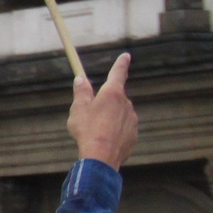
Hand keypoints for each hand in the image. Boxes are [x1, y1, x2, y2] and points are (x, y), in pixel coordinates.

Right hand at [67, 51, 136, 169]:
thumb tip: (80, 78)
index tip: (126, 56)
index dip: (121, 63)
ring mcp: (132, 119)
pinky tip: (104, 141)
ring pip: (119, 113)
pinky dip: (115, 132)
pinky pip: (124, 128)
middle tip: (90, 115)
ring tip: (96, 132)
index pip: (118, 73)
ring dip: (109, 118)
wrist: (101, 157)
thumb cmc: (87, 130)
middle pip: (115, 97)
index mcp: (112, 93)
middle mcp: (126, 103)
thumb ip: (81, 92)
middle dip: (105, 102)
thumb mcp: (78, 109)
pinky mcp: (134, 134)